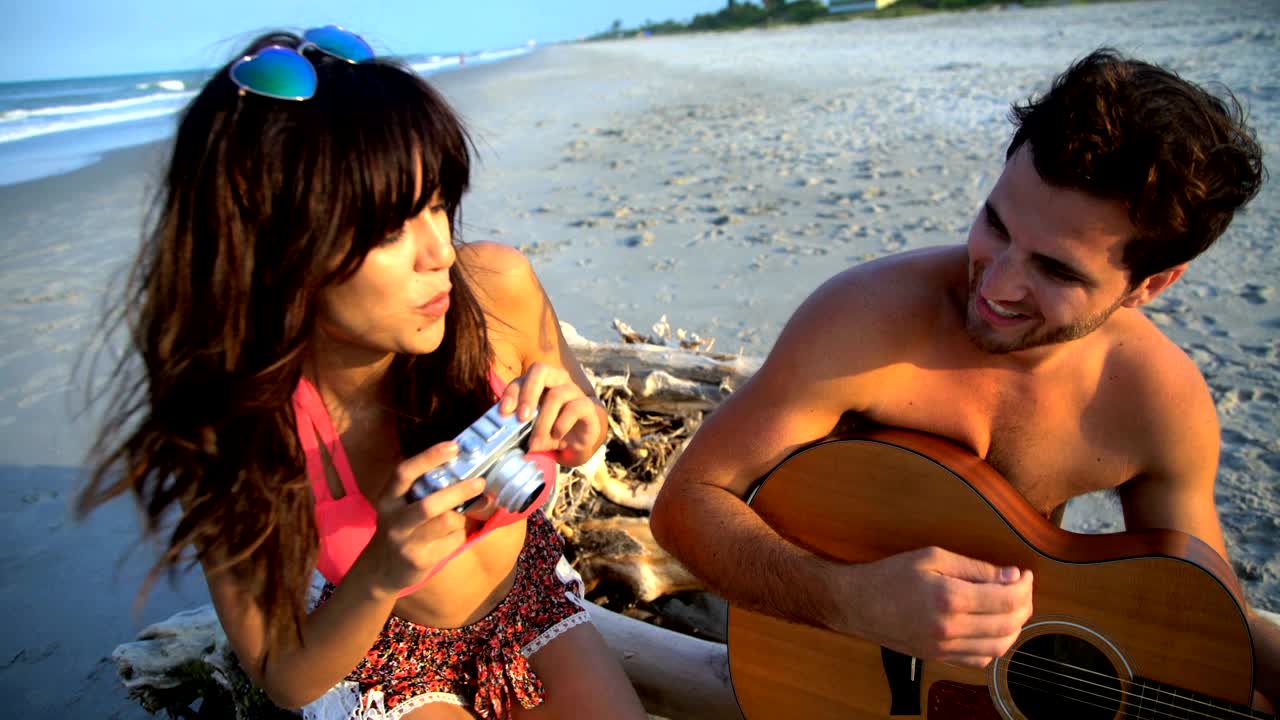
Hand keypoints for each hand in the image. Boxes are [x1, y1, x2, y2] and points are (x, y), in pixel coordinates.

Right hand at [360, 441, 486, 594]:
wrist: (380, 571)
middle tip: (480, 482)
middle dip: (459, 492)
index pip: (404, 473)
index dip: (429, 457)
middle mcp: (393, 520)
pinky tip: (450, 537)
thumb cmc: (400, 529)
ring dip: (461, 517)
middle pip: (429, 504)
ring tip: (460, 516)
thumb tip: (471, 477)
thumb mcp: (402, 507)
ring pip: (447, 522)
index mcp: (388, 498)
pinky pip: (453, 541)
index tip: (454, 446)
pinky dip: (459, 535)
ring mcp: (406, 542)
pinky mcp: (420, 561)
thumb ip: (427, 490)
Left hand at [498, 361, 605, 465]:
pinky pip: (574, 408)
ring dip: (543, 421)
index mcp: (538, 382)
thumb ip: (518, 425)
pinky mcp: (587, 406)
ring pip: (556, 395)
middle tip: (522, 417)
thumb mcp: (531, 428)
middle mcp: (556, 380)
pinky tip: (556, 436)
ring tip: (535, 442)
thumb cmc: (549, 429)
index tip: (504, 412)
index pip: (522, 379)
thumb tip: (504, 432)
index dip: (512, 393)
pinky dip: (562, 424)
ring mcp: (573, 390)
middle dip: (528, 394)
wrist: (577, 442)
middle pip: (540, 370)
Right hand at [834, 547, 1033, 667]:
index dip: (1023, 586)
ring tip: (1012, 607)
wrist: (857, 604)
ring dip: (1014, 627)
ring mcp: (945, 648)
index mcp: (950, 598)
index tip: (1023, 574)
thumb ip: (974, 568)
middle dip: (1024, 604)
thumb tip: (1010, 576)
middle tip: (1021, 588)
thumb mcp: (932, 557)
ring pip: (999, 646)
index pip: (1006, 599)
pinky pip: (979, 659)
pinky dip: (995, 645)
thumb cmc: (890, 575)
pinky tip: (992, 627)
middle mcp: (950, 628)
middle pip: (1008, 624)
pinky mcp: (939, 658)